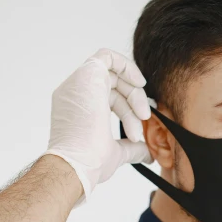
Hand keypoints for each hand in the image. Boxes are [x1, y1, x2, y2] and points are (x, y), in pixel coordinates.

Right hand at [44, 48, 152, 205]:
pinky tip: (139, 82)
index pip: (108, 98)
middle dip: (134, 100)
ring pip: (113, 74)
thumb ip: (131, 149)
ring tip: (143, 115)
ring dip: (133, 92)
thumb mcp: (115, 153)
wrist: (77, 165)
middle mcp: (74, 94)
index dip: (128, 106)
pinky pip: (106, 56)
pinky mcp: (85, 76)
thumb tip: (147, 153)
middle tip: (144, 118)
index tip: (142, 121)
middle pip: (111, 85)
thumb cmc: (89, 162)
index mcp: (78, 109)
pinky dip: (126, 65)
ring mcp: (77, 84)